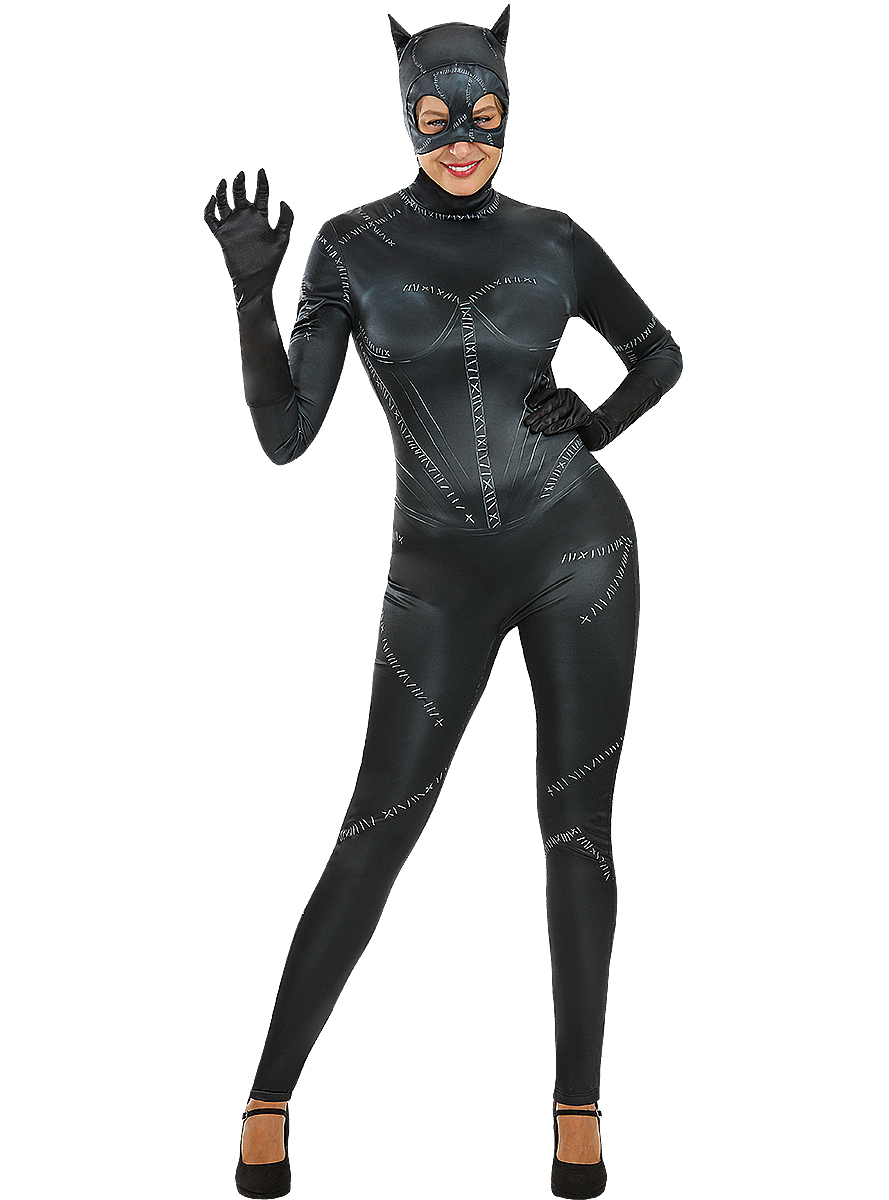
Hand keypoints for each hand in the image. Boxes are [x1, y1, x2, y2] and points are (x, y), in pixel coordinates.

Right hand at [204, 168, 293, 307]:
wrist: (255, 282)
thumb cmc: (271, 264)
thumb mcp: (283, 239)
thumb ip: (286, 219)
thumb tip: (282, 200)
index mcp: (262, 217)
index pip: (262, 193)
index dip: (262, 181)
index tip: (262, 171)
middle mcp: (246, 218)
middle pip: (241, 193)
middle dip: (240, 182)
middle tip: (241, 175)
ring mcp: (233, 225)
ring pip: (223, 202)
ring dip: (222, 191)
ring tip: (223, 182)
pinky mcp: (222, 235)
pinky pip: (210, 218)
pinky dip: (209, 208)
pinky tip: (212, 200)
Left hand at [523, 383, 591, 434]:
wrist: (587, 418)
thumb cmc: (569, 411)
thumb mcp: (561, 403)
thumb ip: (548, 403)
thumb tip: (530, 409)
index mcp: (562, 392)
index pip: (548, 392)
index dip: (538, 398)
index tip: (530, 405)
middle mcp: (569, 397)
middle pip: (550, 405)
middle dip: (537, 414)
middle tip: (528, 422)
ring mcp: (574, 406)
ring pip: (556, 415)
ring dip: (544, 423)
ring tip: (534, 428)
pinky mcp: (579, 416)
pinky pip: (564, 423)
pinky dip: (554, 428)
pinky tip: (546, 431)